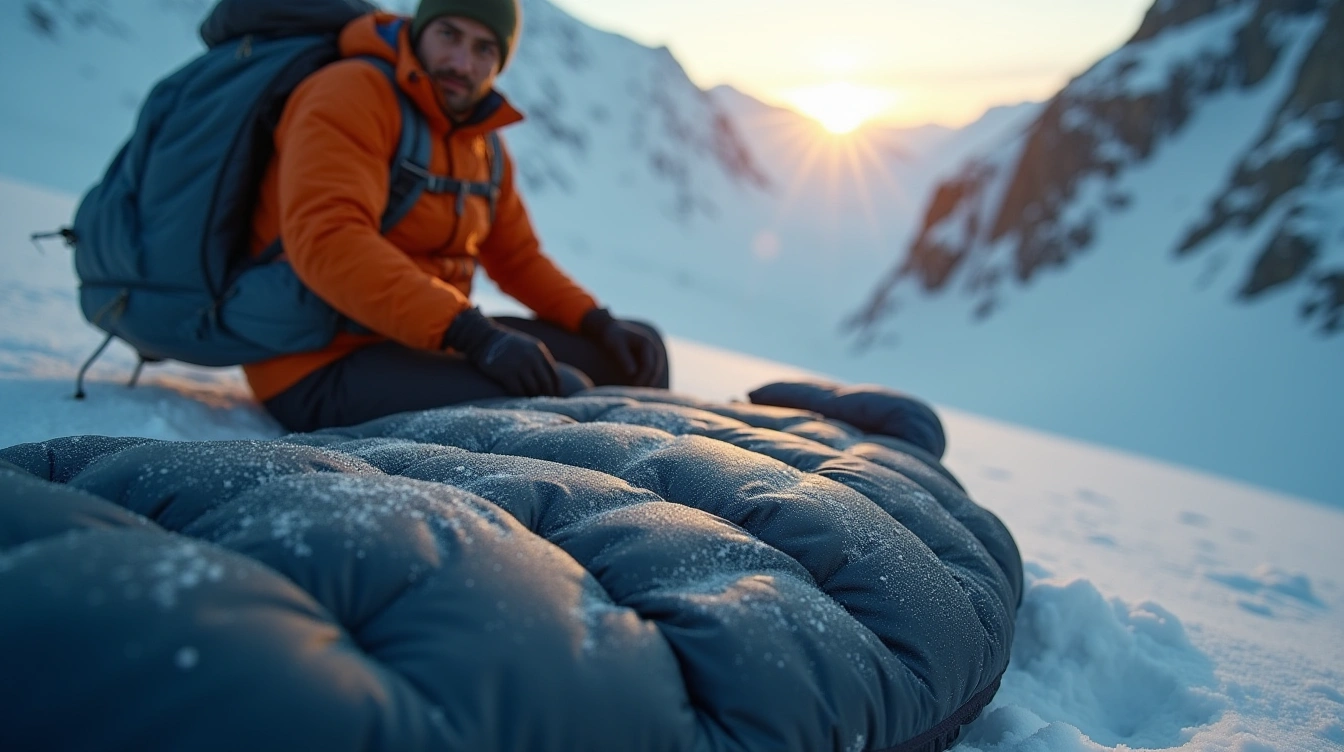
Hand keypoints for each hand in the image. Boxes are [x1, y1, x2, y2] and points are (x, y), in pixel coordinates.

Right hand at [443, 308, 560, 395]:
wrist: (484, 338)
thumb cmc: (506, 345)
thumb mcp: (527, 346)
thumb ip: (539, 360)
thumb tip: (550, 381)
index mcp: (539, 351)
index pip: (554, 374)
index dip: (556, 388)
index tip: (555, 397)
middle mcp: (531, 358)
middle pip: (546, 384)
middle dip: (547, 395)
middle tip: (546, 403)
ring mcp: (519, 366)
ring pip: (533, 389)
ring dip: (532, 397)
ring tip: (531, 401)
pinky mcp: (506, 374)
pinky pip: (518, 391)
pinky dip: (520, 397)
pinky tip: (519, 399)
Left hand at [580, 308, 665, 386]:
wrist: (612, 328)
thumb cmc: (612, 336)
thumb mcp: (615, 345)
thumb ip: (624, 358)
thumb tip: (632, 373)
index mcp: (647, 342)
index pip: (648, 365)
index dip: (642, 378)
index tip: (634, 387)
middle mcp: (654, 347)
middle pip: (655, 370)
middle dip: (648, 383)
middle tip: (638, 395)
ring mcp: (654, 352)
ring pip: (656, 371)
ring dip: (649, 382)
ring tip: (640, 394)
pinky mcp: (650, 356)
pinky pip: (652, 370)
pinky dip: (647, 379)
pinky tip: (640, 388)